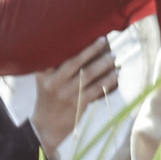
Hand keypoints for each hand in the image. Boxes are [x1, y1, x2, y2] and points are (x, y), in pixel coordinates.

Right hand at [32, 37, 118, 154]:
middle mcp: (54, 82)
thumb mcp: (44, 81)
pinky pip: (96, 89)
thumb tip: (76, 46)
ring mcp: (66, 94)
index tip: (84, 32)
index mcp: (44, 74)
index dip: (71, 43)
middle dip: (91, 50)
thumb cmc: (49, 98)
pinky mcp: (78, 104)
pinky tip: (116, 74)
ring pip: (88, 75)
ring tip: (113, 56)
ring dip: (103, 64)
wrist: (47, 126)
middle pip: (75, 62)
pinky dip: (107, 80)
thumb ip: (54, 67)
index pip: (57, 55)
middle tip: (103, 40)